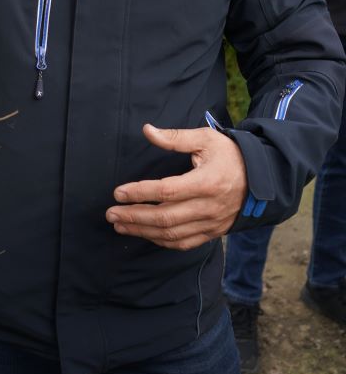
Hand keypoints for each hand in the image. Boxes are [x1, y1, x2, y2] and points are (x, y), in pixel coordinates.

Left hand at [105, 124, 247, 249]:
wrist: (263, 179)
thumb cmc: (230, 155)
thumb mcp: (206, 138)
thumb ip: (175, 137)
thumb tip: (147, 130)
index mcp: (207, 182)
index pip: (167, 191)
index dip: (140, 193)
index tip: (118, 193)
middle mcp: (209, 207)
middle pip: (166, 217)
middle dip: (134, 217)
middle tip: (111, 214)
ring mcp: (211, 223)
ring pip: (172, 234)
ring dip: (143, 231)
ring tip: (120, 225)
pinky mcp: (213, 232)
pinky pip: (184, 243)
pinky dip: (162, 241)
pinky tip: (145, 234)